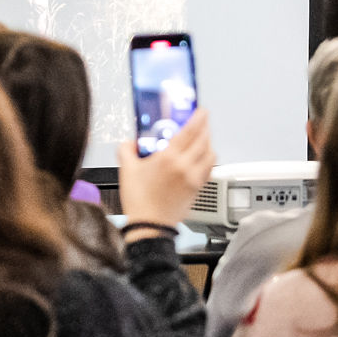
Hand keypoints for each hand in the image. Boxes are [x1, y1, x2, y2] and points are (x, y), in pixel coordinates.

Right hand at [117, 109, 214, 239]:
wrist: (149, 226)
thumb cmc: (139, 201)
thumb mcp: (126, 170)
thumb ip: (127, 150)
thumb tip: (129, 143)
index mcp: (169, 158)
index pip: (190, 131)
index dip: (198, 118)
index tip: (201, 111)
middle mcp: (185, 166)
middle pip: (204, 140)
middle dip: (205, 127)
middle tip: (203, 121)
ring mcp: (194, 178)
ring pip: (210, 154)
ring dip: (208, 143)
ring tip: (203, 139)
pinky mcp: (197, 189)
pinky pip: (209, 169)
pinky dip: (208, 159)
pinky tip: (202, 158)